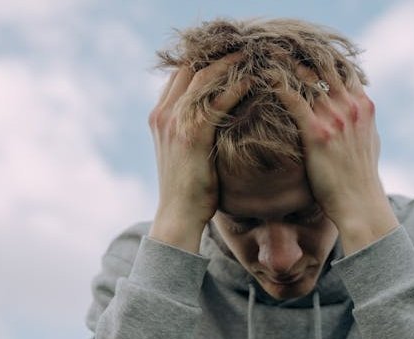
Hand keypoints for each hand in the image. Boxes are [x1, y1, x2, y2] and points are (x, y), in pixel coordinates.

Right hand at [148, 54, 248, 252]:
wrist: (178, 216)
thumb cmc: (189, 189)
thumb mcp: (185, 153)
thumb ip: (193, 130)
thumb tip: (215, 117)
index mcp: (160, 116)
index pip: (180, 75)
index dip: (202, 60)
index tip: (228, 53)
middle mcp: (164, 114)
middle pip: (189, 68)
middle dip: (217, 54)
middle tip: (244, 47)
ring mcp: (175, 122)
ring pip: (203, 77)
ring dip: (229, 63)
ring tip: (252, 54)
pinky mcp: (192, 134)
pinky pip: (217, 100)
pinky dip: (236, 86)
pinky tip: (253, 79)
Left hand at [275, 66, 398, 253]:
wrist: (359, 204)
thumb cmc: (361, 177)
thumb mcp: (371, 141)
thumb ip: (362, 120)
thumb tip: (357, 108)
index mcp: (363, 105)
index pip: (342, 67)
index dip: (321, 56)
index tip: (300, 50)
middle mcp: (351, 105)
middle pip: (324, 64)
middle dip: (299, 53)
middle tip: (276, 45)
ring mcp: (335, 117)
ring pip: (305, 75)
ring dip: (283, 62)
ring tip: (262, 55)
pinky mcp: (317, 131)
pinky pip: (291, 97)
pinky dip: (275, 83)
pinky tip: (260, 77)